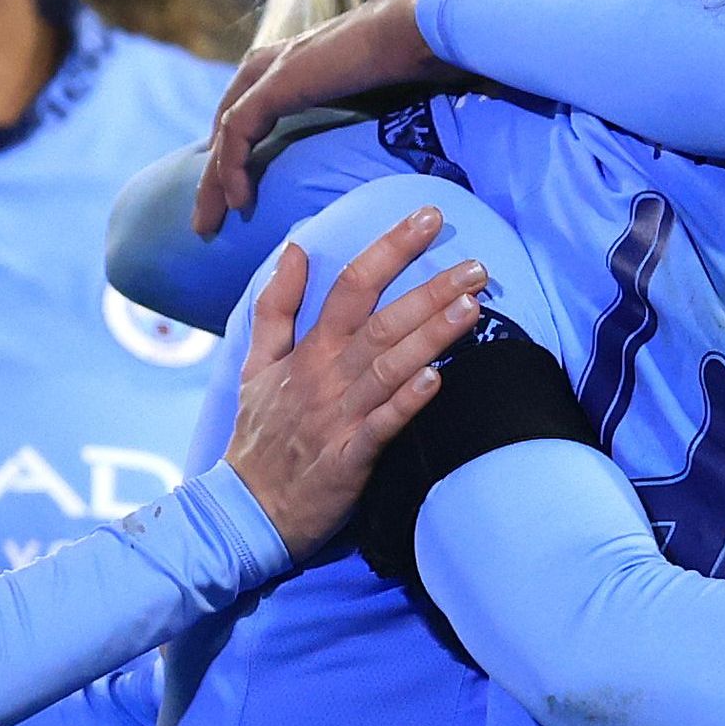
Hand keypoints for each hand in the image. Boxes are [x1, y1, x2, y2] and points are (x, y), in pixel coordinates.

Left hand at [196, 0, 442, 235]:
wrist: (418, 30)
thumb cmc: (414, 58)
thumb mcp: (378, 93)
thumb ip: (360, 111)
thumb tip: (383, 145)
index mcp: (294, 61)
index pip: (247, 108)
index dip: (236, 150)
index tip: (234, 190)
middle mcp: (275, 61)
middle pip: (227, 121)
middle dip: (214, 171)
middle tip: (208, 217)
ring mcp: (273, 69)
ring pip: (226, 132)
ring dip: (214, 180)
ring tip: (210, 223)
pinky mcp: (277, 83)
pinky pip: (239, 132)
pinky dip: (233, 169)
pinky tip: (239, 201)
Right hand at [220, 207, 484, 550]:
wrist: (246, 507)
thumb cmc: (260, 434)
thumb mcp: (255, 363)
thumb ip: (276, 306)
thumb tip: (294, 248)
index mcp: (309, 350)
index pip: (351, 284)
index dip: (390, 248)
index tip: (428, 217)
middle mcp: (326, 376)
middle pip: (381, 321)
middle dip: (430, 290)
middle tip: (478, 265)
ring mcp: (339, 416)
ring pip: (389, 366)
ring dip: (430, 336)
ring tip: (472, 307)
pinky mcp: (350, 457)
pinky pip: (382, 425)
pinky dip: (407, 401)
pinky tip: (437, 379)